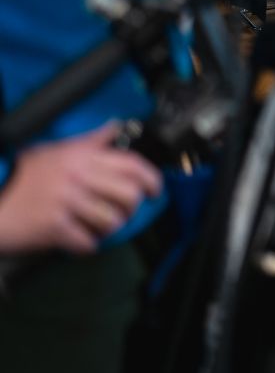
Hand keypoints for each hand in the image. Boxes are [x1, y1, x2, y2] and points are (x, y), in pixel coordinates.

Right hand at [0, 124, 162, 255]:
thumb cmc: (21, 175)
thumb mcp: (55, 149)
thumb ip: (90, 141)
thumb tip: (115, 127)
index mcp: (80, 156)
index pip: (131, 165)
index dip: (151, 179)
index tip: (155, 191)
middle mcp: (77, 176)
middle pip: (129, 195)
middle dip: (131, 209)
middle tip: (122, 213)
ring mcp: (65, 202)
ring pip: (111, 220)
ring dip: (108, 229)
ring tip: (97, 227)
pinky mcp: (53, 226)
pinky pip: (87, 241)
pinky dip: (87, 245)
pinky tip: (79, 239)